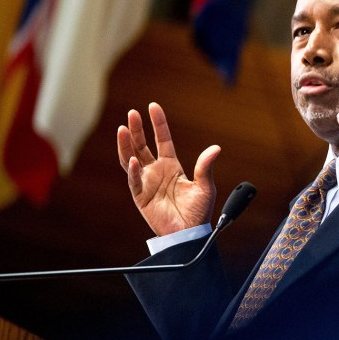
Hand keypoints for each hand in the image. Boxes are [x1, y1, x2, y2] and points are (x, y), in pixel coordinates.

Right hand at [116, 102, 220, 235]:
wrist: (189, 233)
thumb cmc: (198, 211)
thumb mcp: (205, 186)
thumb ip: (206, 167)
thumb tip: (216, 147)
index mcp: (171, 166)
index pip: (162, 139)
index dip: (158, 124)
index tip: (153, 106)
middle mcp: (156, 171)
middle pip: (142, 145)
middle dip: (137, 129)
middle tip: (132, 112)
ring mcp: (146, 182)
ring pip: (131, 159)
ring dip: (126, 145)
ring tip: (123, 129)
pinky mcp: (141, 196)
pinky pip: (134, 181)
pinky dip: (133, 170)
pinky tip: (134, 160)